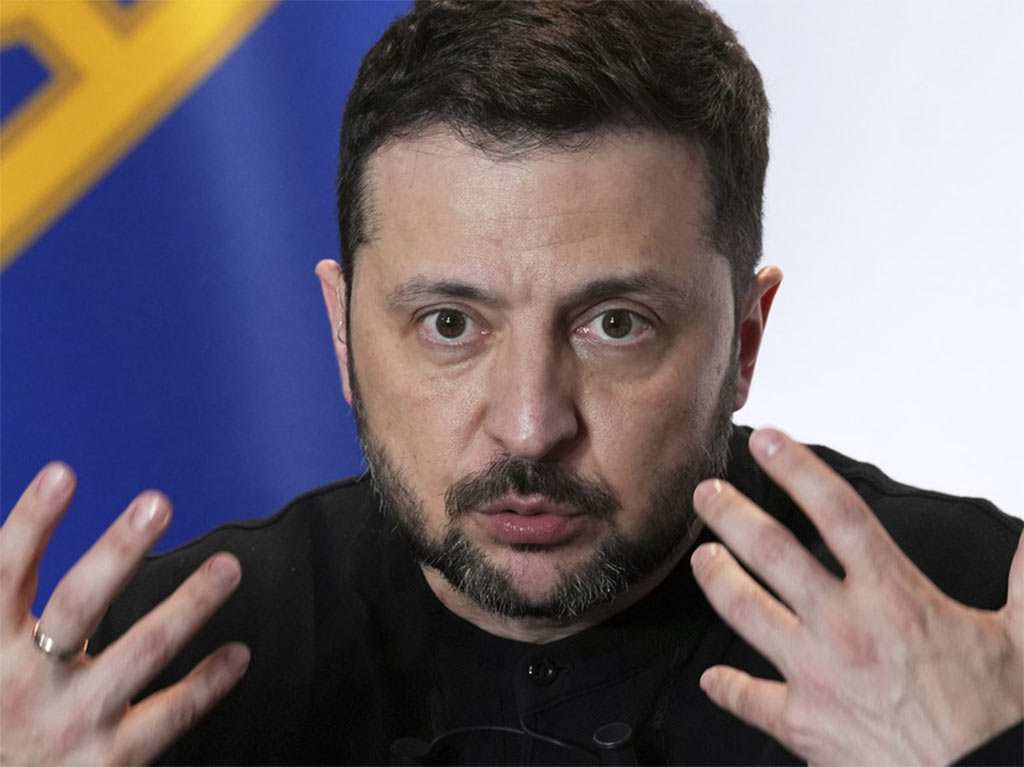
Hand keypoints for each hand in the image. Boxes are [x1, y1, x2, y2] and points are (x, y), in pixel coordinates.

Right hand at [0, 463, 249, 764]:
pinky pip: (171, 715)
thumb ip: (6, 607)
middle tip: (157, 505)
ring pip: (141, 652)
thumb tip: (23, 537)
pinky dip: (208, 683)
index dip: (30, 522)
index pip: (4, 574)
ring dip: (189, 604)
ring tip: (227, 566)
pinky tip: (238, 654)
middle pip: (77, 605)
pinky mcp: (109, 761)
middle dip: (118, 551)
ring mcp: (71, 723)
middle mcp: (24, 685)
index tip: (62, 474)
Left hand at [690, 429, 1023, 765]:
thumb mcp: (1023, 637)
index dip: (797, 469)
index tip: (767, 441)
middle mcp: (844, 627)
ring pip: (746, 613)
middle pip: (772, 553)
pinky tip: (712, 679)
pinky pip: (751, 700)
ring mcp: (816, 675)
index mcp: (894, 597)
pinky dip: (728, 688)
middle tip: (706, 494)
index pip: (836, 513)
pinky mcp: (804, 724)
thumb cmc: (999, 719)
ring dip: (717, 581)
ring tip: (702, 559)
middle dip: (732, 516)